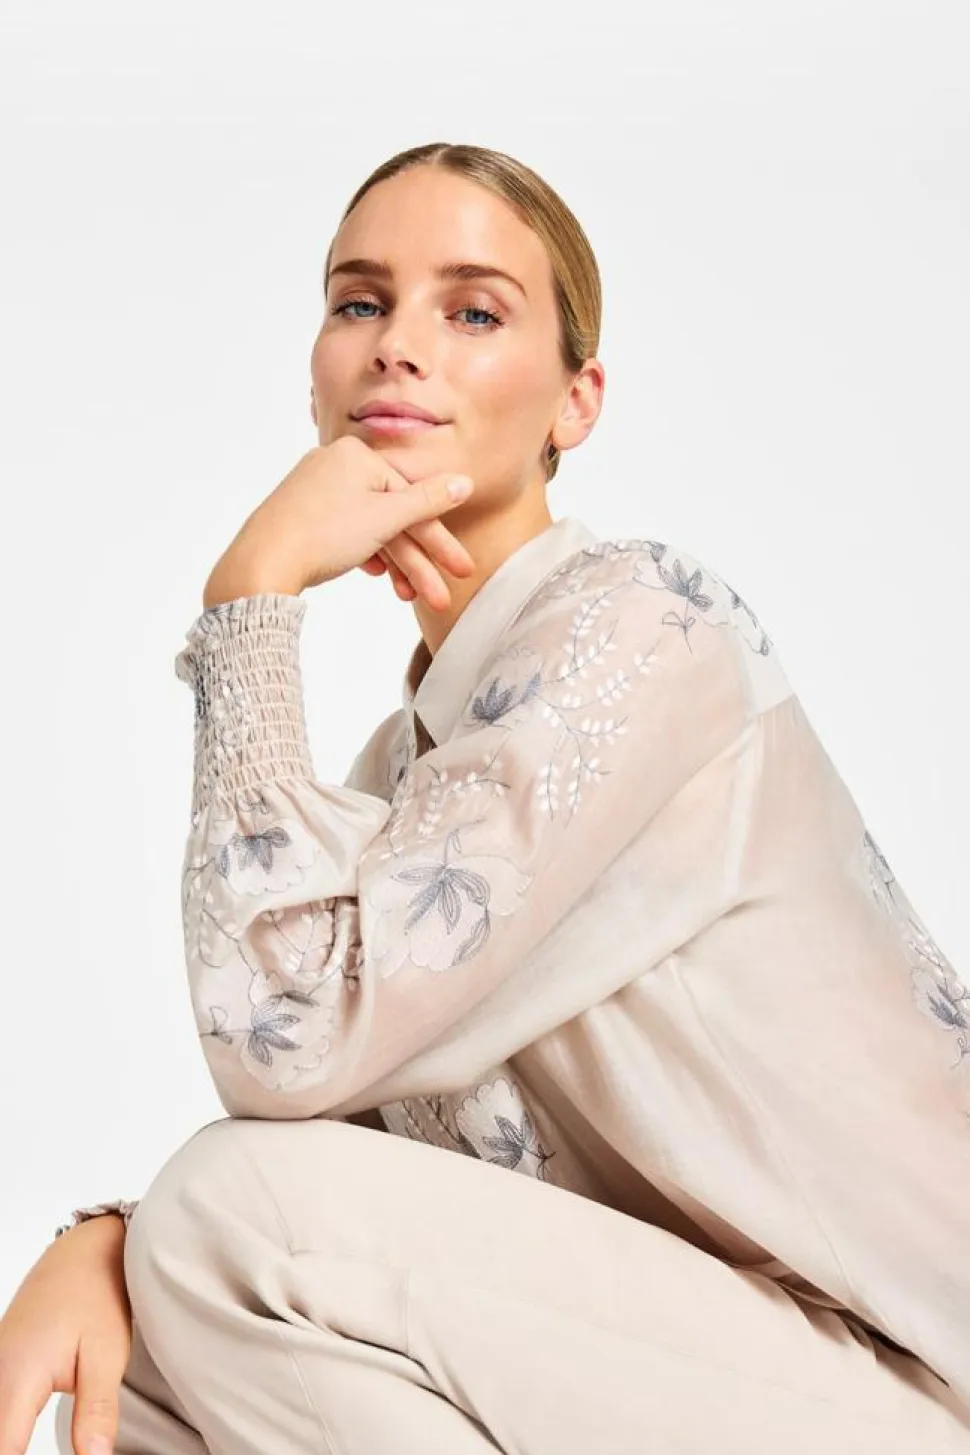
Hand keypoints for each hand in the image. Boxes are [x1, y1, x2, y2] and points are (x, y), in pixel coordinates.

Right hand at [0, 1216, 130, 1454]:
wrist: (84, 1250)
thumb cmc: (98, 1296)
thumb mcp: (107, 1355)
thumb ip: (96, 1413)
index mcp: (18, 1377)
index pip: (6, 1451)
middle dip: (15, 1450)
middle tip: (78, 1446)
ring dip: (12, 1438)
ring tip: (45, 1437)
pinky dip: (9, 1431)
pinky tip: (22, 1437)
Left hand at [204, 435, 475, 608]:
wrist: (260, 564)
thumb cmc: (322, 535)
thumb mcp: (386, 518)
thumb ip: (428, 501)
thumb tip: (465, 482)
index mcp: (357, 456)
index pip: (411, 499)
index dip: (439, 541)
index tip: (460, 569)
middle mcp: (335, 465)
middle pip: (392, 517)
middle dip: (419, 561)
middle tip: (442, 595)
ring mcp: (316, 490)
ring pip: (369, 529)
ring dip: (396, 566)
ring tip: (410, 598)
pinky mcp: (301, 515)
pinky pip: (344, 533)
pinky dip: (364, 555)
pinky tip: (376, 576)